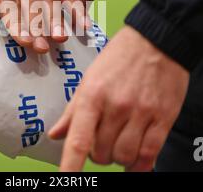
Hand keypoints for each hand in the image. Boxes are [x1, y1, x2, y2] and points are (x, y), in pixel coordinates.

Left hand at [49, 26, 188, 171]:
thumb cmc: (118, 57)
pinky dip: (139, 164)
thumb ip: (73, 109)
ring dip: (117, 156)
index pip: (78, 140)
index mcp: (93, 95)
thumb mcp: (89, 77)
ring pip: (123, 157)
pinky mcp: (163, 118)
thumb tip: (55, 134)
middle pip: (100, 153)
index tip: (64, 181)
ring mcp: (141, 113)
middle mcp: (116, 106)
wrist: (155, 41)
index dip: (70, 166)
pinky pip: (149, 154)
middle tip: (100, 138)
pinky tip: (135, 158)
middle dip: (96, 153)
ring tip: (118, 142)